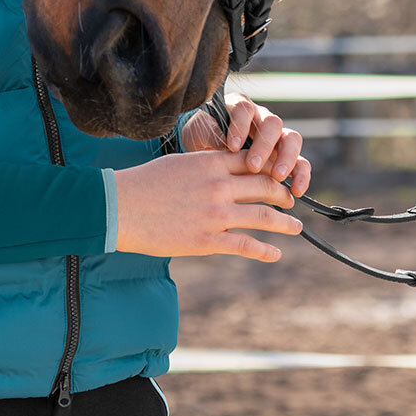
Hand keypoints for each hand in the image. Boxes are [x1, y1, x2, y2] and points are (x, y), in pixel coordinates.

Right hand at [113, 148, 302, 260]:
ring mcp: (215, 214)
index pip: (253, 161)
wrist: (119, 208)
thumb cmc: (143, 184)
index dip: (272, 167)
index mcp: (210, 163)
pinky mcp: (208, 240)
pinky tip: (276, 254)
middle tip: (291, 200)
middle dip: (283, 194)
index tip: (279, 175)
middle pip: (265, 186)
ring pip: (264, 216)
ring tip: (296, 227)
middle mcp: (219, 186)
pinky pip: (247, 245)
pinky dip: (266, 251)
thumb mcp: (178, 163)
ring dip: (285, 223)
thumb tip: (221, 167)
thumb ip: (204, 165)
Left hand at [180, 92, 310, 196]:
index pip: (244, 110)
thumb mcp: (200, 136)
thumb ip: (211, 136)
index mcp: (238, 107)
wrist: (206, 155)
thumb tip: (224, 147)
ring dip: (287, 159)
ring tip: (277, 178)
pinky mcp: (285, 155)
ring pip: (291, 139)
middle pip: (272, 123)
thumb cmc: (202, 140)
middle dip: (264, 145)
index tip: (231, 147)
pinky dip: (301, 176)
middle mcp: (261, 118)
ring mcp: (276, 136)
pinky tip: (296, 191)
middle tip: (253, 166)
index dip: (240, 127)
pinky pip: (300, 162)